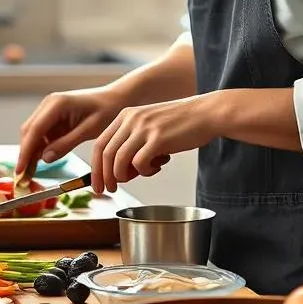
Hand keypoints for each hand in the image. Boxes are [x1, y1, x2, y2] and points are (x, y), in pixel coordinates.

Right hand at [16, 86, 124, 180]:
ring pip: (33, 133)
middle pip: (29, 132)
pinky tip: (42, 161)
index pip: (35, 130)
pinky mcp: (53, 116)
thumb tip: (44, 159)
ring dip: (31, 152)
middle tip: (24, 177)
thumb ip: (66, 143)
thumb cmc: (107, 111)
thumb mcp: (89, 130)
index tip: (20, 170)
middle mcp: (49, 104)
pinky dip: (40, 147)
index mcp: (57, 104)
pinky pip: (42, 134)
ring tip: (31, 174)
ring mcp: (49, 109)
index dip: (25, 152)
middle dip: (25, 154)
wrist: (116, 99)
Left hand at [91, 95, 217, 192]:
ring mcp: (144, 128)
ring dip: (123, 176)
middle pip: (105, 154)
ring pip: (119, 160)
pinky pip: (140, 164)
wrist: (206, 113)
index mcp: (126, 115)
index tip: (97, 184)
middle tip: (109, 190)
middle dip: (104, 177)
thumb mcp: (150, 125)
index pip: (100, 144)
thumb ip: (133, 142)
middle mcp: (131, 120)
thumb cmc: (180, 123)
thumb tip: (122, 170)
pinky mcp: (158, 139)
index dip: (96, 167)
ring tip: (136, 178)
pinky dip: (145, 172)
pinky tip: (157, 167)